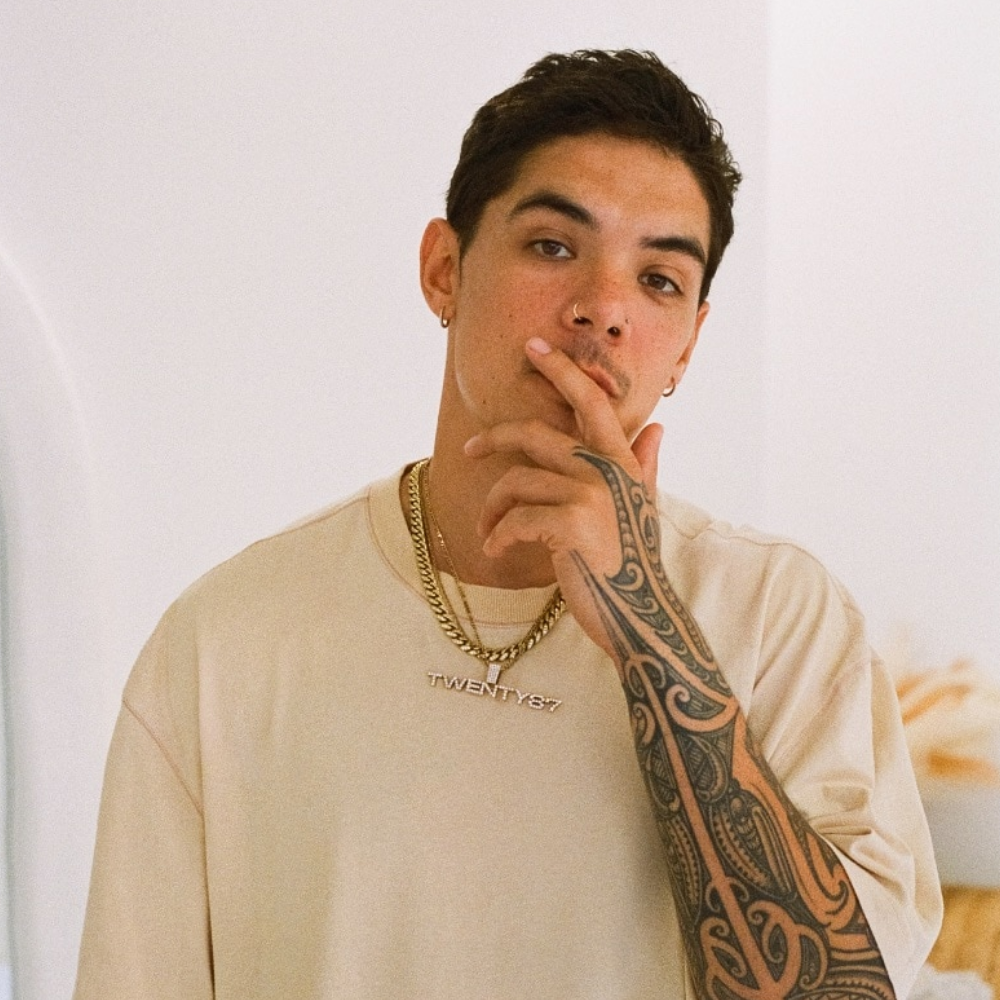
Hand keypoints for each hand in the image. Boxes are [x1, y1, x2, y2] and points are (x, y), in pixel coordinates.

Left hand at [464, 337, 663, 664]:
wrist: (639, 616)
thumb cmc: (631, 564)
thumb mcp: (641, 508)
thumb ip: (643, 465)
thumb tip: (657, 428)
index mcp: (621, 461)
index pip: (590, 401)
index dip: (561, 369)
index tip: (534, 346)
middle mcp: (606, 470)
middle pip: (533, 433)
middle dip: (493, 437)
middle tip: (470, 447)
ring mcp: (589, 495)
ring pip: (516, 481)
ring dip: (493, 509)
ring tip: (488, 531)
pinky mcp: (570, 524)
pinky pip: (515, 518)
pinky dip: (497, 536)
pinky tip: (495, 551)